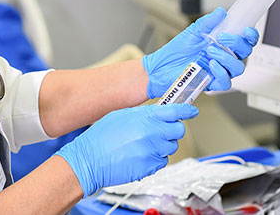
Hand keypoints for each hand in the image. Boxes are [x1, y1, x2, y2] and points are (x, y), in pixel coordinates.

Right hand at [54, 104, 197, 196]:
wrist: (89, 161)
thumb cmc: (100, 138)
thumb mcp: (121, 115)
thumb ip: (143, 114)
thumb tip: (158, 112)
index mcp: (145, 118)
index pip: (175, 111)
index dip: (186, 111)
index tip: (191, 111)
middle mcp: (152, 134)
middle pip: (178, 131)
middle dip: (172, 130)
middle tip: (161, 130)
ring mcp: (152, 152)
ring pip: (171, 147)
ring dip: (163, 145)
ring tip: (144, 144)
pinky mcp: (150, 167)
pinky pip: (162, 161)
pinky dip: (156, 158)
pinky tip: (141, 155)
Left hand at [142, 8, 259, 98]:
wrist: (162, 66)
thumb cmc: (177, 50)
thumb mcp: (193, 31)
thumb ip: (208, 22)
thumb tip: (221, 12)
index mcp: (223, 44)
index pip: (244, 41)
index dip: (251, 36)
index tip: (247, 30)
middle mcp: (224, 57)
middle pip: (245, 53)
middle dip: (237, 44)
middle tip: (222, 38)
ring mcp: (219, 70)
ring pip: (238, 68)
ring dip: (227, 58)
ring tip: (211, 51)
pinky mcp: (212, 83)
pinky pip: (226, 82)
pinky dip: (221, 72)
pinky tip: (211, 65)